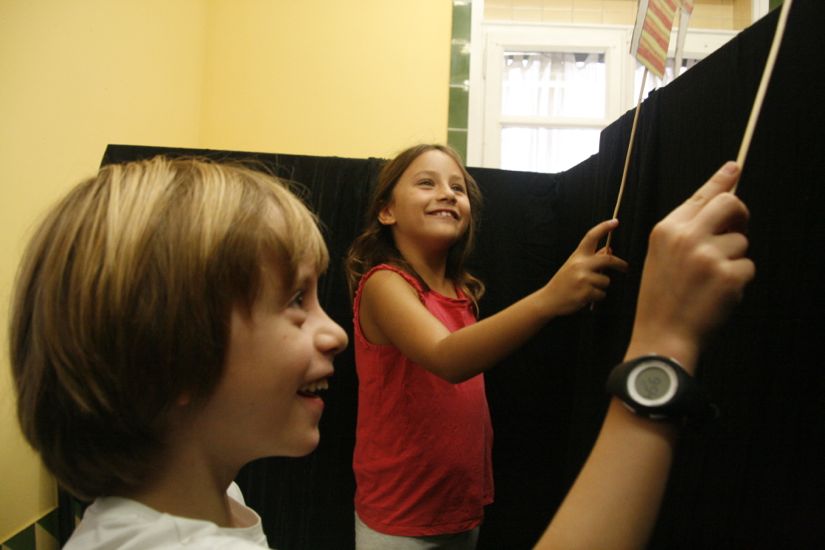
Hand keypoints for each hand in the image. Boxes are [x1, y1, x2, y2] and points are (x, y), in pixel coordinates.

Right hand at [542, 219, 628, 315]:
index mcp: (577, 256)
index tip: (615, 222)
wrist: (549, 299)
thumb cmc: (563, 281)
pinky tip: (586, 296)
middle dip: (620, 264)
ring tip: (588, 288)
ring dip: (601, 286)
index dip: (604, 227)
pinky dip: (597, 297)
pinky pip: (602, 294)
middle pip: (608, 260)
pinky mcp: (585, 293)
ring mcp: (583, 279)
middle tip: (625, 267)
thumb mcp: (574, 265)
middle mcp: (580, 265)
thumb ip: (592, 257)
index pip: (591, 237)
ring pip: (606, 280)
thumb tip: (609, 250)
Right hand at [630, 162, 754, 371]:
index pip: (701, 195)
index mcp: (666, 229)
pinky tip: (717, 294)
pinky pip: (748, 266)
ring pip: (741, 241)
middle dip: (740, 215)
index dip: (721, 179)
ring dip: (734, 259)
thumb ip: (686, 231)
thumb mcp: (661, 256)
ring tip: (710, 280)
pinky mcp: (728, 275)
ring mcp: (708, 255)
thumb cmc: (662, 297)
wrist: (662, 334)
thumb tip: (720, 209)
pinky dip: (738, 281)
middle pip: (730, 204)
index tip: (736, 165)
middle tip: (737, 230)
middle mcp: (686, 237)